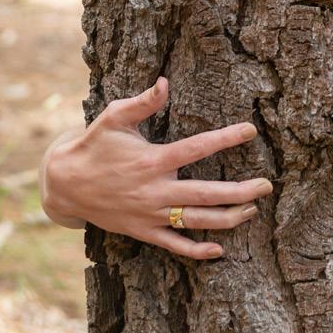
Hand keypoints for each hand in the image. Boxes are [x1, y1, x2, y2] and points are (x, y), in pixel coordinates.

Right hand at [41, 78, 271, 259]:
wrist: (65, 184)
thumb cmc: (95, 145)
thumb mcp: (114, 117)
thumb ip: (143, 102)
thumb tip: (165, 82)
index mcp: (152, 160)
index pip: (197, 148)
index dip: (226, 138)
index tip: (250, 130)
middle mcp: (155, 190)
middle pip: (207, 194)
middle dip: (241, 191)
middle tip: (266, 185)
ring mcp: (151, 214)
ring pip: (197, 222)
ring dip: (229, 218)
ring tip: (253, 210)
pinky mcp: (144, 232)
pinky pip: (175, 245)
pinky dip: (198, 250)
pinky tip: (220, 250)